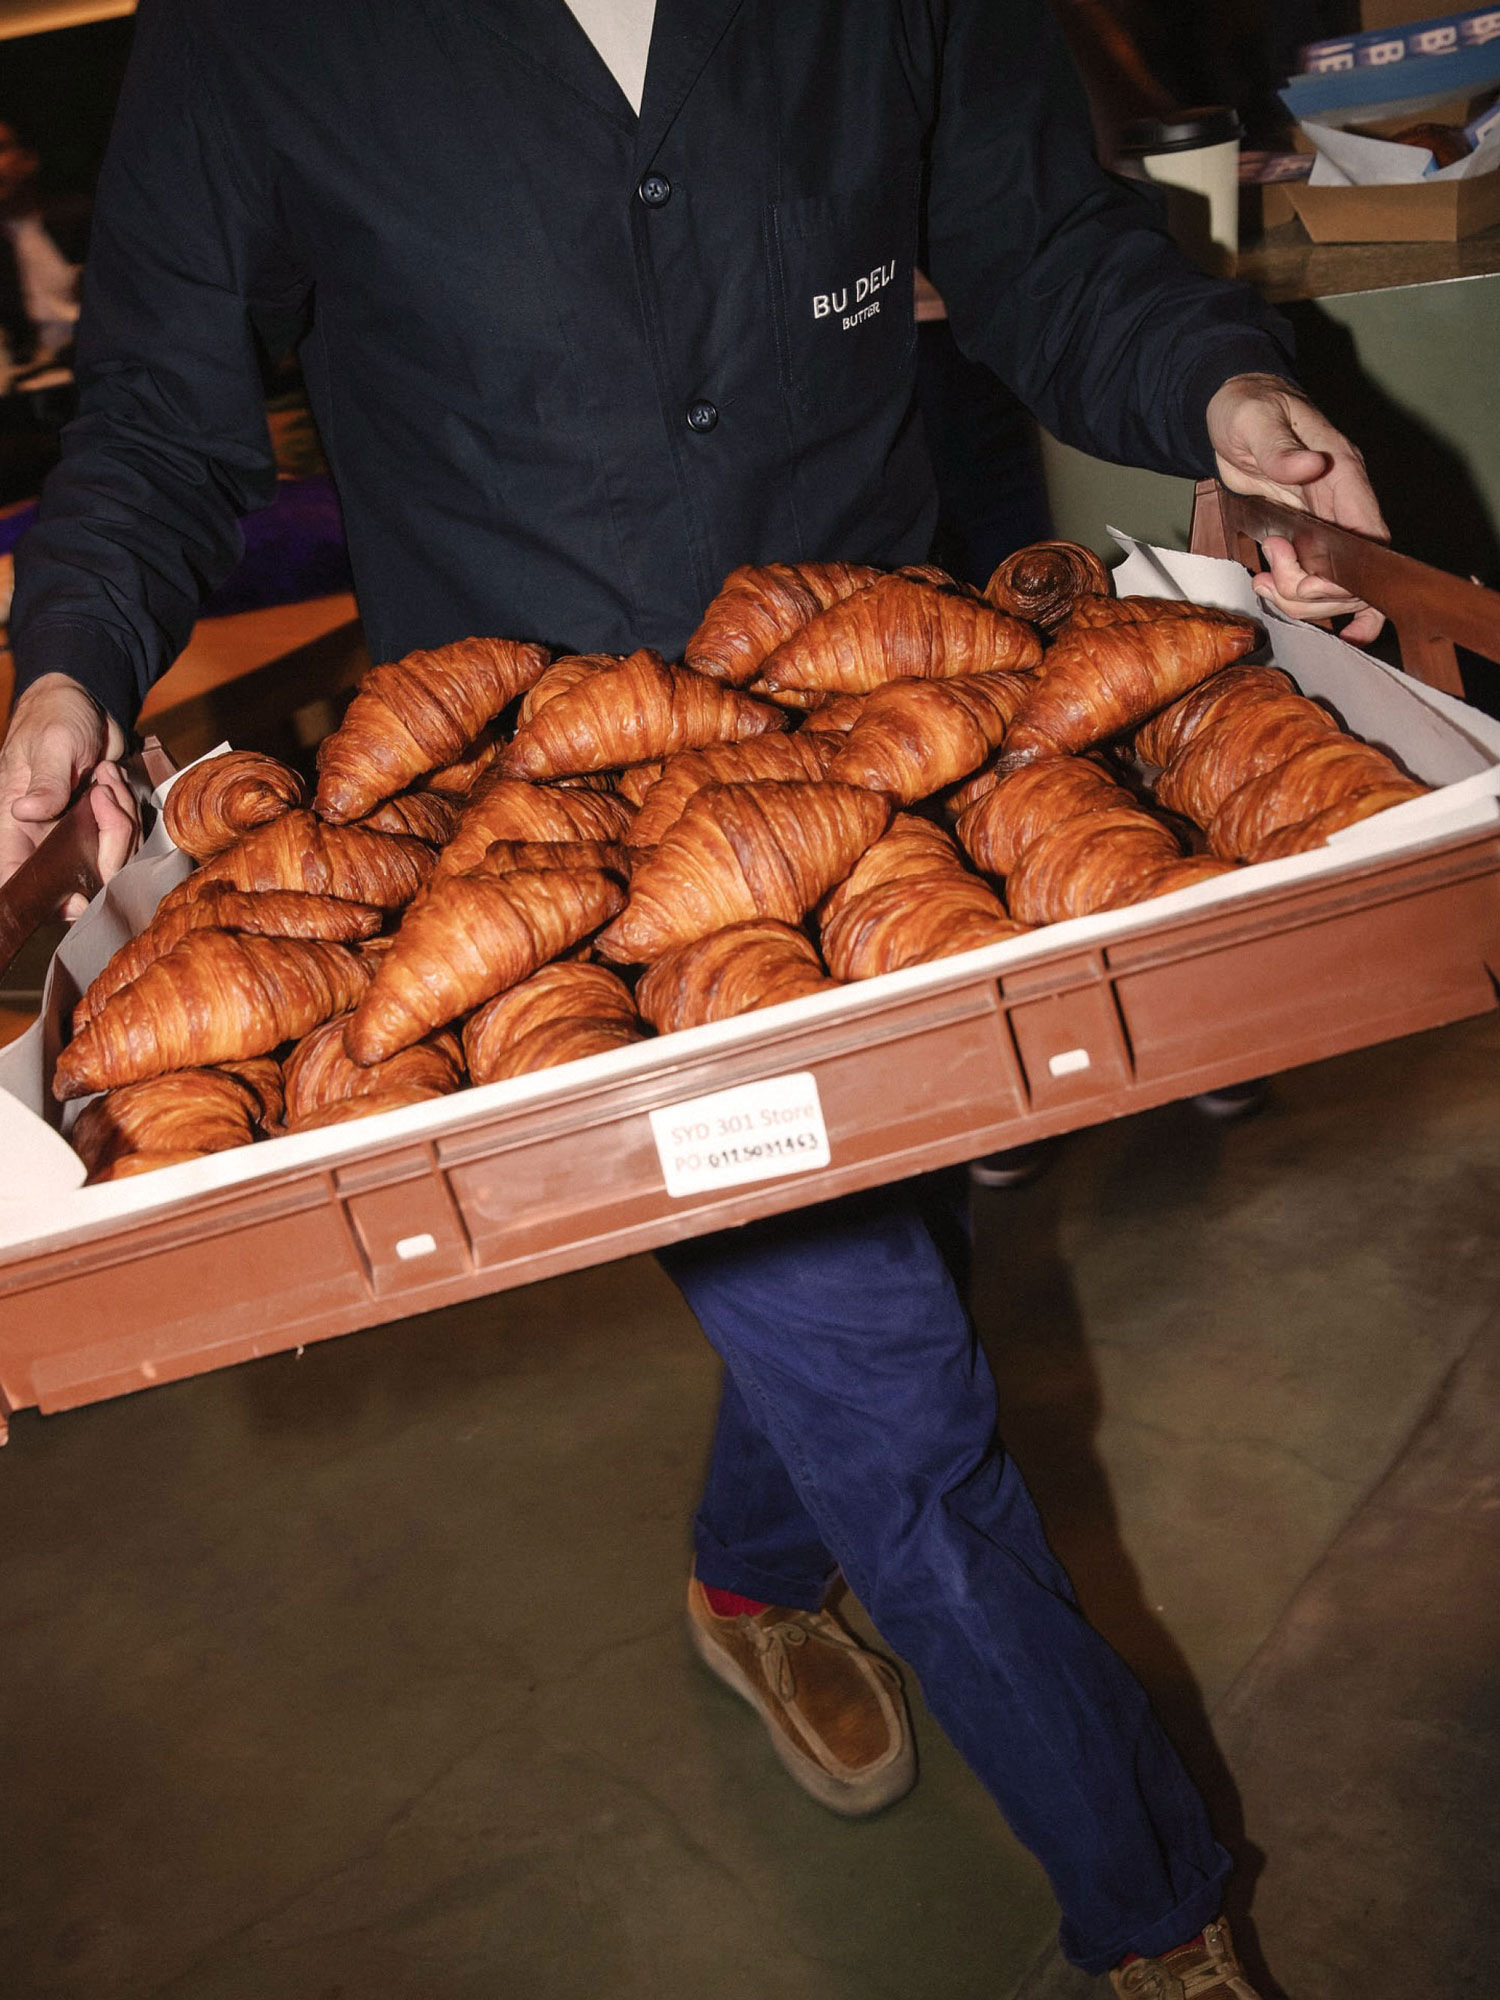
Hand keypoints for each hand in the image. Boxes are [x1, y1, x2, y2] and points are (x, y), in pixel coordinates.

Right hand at [0, 674, 139, 918]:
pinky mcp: (103, 826)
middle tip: (102, 793)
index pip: (21, 880)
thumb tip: (24, 812)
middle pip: (85, 878)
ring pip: (114, 859)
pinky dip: (131, 811)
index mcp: (15, 828)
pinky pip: (130, 839)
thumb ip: (45, 782)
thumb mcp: (51, 745)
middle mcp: (44, 839)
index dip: (50, 900)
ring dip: (122, 818)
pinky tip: (114, 780)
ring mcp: (77, 835)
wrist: (83, 701)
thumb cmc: (54, 717)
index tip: (79, 895)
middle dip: (110, 841)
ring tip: (105, 777)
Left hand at [1206, 372, 1387, 644]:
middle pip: (1353, 571)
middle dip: (1314, 590)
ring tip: (1264, 580)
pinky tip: (1280, 594)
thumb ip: (1280, 448)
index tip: (1309, 584)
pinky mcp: (1305, 533)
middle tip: (1273, 578)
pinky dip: (1303, 596)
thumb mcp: (1255, 420)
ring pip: (1334, 582)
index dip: (1347, 572)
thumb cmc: (1247, 407)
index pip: (1370, 534)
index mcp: (1343, 472)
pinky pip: (1317, 576)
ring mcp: (1325, 521)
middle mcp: (1342, 501)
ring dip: (1299, 596)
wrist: (1231, 411)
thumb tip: (1310, 465)